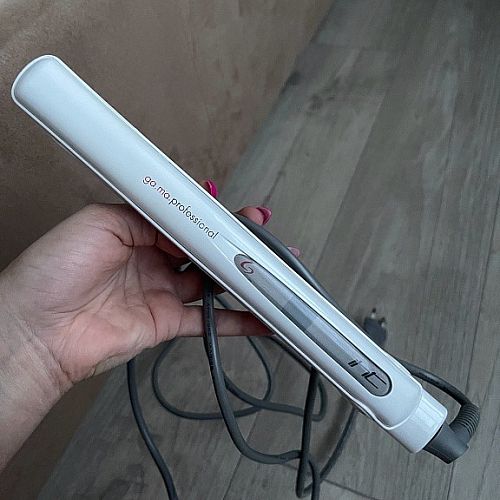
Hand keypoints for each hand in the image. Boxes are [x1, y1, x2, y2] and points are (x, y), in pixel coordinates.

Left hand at [0, 185, 272, 388]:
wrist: (36, 329)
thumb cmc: (54, 271)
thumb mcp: (101, 221)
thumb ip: (147, 215)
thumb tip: (184, 216)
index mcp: (137, 231)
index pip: (187, 221)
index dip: (215, 218)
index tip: (239, 216)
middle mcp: (152, 260)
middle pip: (204, 250)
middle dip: (236, 244)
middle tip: (265, 238)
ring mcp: (161, 292)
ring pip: (212, 284)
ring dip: (242, 279)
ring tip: (273, 273)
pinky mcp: (166, 323)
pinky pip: (207, 320)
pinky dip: (237, 320)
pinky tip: (260, 315)